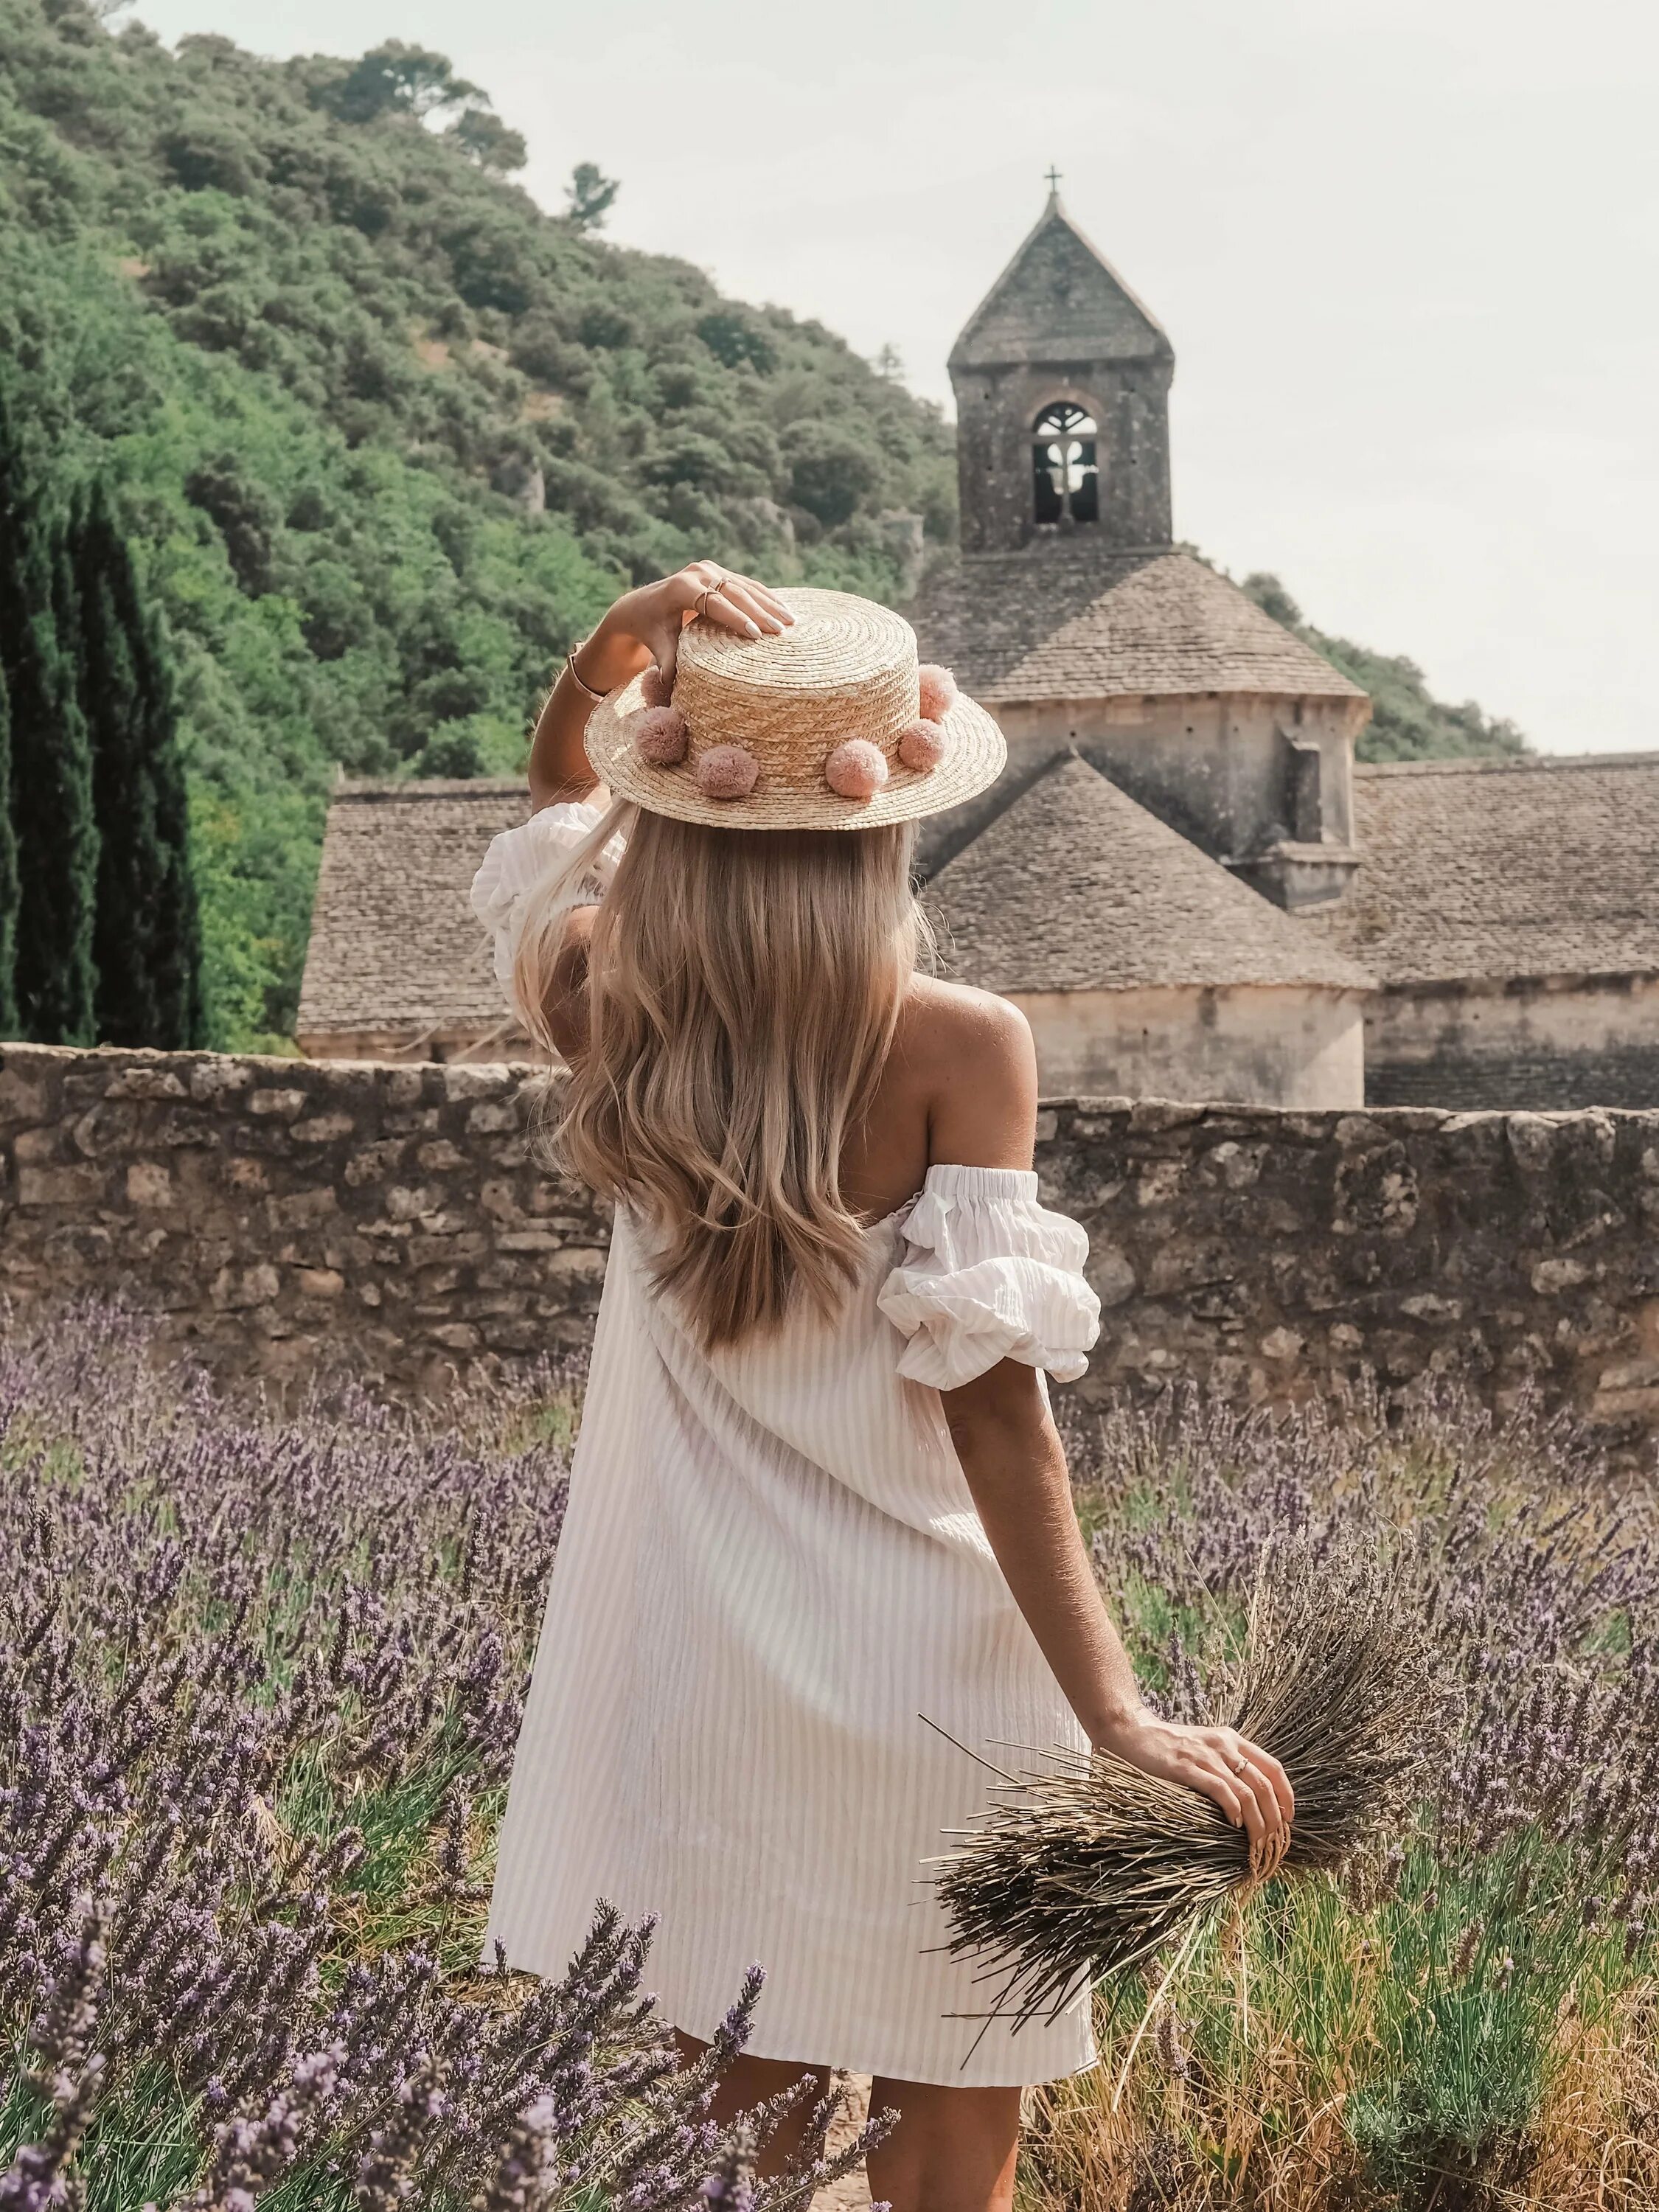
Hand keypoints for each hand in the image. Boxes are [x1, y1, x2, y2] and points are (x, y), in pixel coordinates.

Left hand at [576, 561, 793, 695]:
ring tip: (791, 621)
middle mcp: (697, 572)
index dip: (736, 618)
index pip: (714, 603)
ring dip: (770, 603)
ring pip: (745, 586)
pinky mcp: (718, 572)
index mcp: (681, 587)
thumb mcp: (656, 643)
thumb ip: (665, 659)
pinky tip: (783, 609)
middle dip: (761, 612)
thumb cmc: (650, 628)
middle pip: (735, 592)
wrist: (641, 604)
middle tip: (783, 631)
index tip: (757, 634)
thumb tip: (667, 681)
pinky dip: (765, 597)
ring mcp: (709, 569)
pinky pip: (746, 584)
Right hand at [1094, 1710, 1294, 1878]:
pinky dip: (1233, 1810)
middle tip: (1275, 1843)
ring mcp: (1206, 1756)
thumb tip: (1249, 1801)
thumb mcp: (1203, 1748)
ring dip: (1258, 1823)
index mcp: (1231, 1740)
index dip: (1287, 1796)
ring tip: (1258, 1844)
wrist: (1130, 1732)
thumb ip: (1224, 1764)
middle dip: (1275, 1818)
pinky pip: (1221, 1790)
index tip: (1289, 1819)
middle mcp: (1224, 1745)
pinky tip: (1234, 1825)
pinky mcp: (1187, 1767)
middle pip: (1265, 1785)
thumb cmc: (1167, 1746)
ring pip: (1248, 1792)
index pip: (1274, 1768)